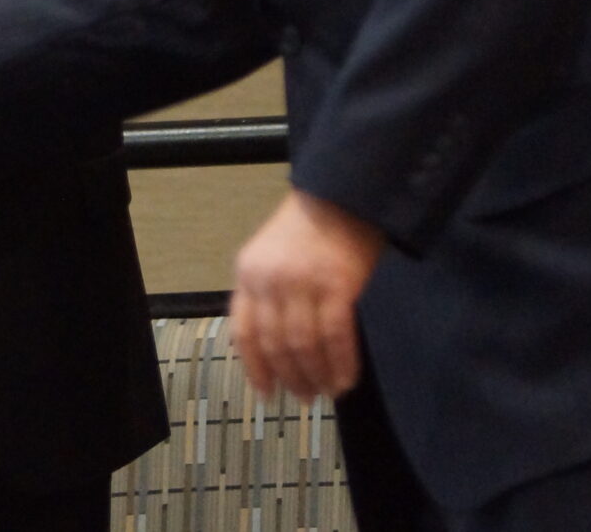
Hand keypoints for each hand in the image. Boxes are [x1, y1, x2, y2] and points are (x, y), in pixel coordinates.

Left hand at [229, 190, 383, 400]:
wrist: (342, 192)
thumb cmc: (310, 226)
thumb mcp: (270, 255)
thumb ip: (266, 293)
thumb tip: (275, 348)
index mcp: (247, 273)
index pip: (244, 331)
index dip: (255, 368)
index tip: (267, 393)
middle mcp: (270, 280)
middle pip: (275, 344)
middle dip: (291, 377)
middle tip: (305, 397)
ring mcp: (303, 283)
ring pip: (304, 346)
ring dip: (317, 376)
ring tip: (328, 392)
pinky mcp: (338, 285)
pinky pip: (337, 337)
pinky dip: (342, 364)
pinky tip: (347, 379)